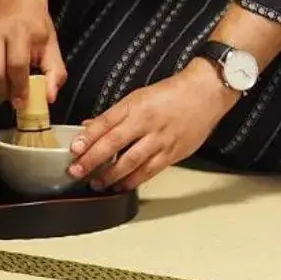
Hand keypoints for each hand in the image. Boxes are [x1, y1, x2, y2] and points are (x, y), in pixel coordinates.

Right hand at [0, 0, 63, 108]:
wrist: (16, 1)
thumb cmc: (35, 25)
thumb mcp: (52, 46)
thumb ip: (55, 72)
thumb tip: (48, 98)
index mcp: (19, 32)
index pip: (16, 66)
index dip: (20, 88)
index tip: (24, 101)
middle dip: (6, 92)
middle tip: (16, 95)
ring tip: (7, 87)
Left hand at [66, 65, 234, 192]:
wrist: (206, 93)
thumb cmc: (172, 93)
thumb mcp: (139, 96)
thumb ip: (114, 115)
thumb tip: (89, 128)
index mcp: (136, 105)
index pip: (106, 122)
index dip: (88, 137)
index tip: (74, 149)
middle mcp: (147, 122)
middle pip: (115, 143)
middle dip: (93, 160)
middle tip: (76, 171)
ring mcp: (161, 139)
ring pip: (131, 161)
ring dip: (111, 175)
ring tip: (97, 183)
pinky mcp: (174, 152)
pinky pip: (150, 170)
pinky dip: (134, 180)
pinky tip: (122, 186)